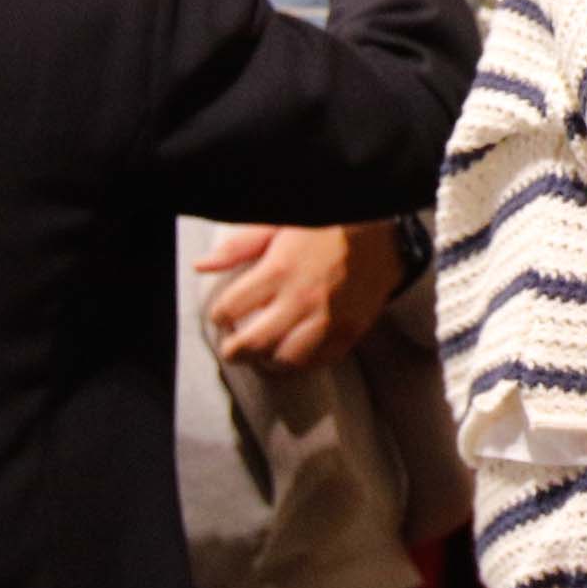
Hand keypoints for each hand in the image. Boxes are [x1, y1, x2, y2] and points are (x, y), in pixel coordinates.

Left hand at [200, 221, 401, 368]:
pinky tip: (294, 354)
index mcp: (278, 271)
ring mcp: (327, 319)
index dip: (219, 315)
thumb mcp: (280, 222)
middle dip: (235, 351)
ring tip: (262, 356)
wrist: (385, 233)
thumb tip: (201, 266)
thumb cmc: (329, 223)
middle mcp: (300, 300)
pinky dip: (302, 364)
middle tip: (232, 349)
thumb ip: (239, 246)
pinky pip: (320, 361)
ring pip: (287, 360)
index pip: (230, 308)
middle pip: (254, 344)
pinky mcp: (350, 331)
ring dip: (268, 362)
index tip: (223, 315)